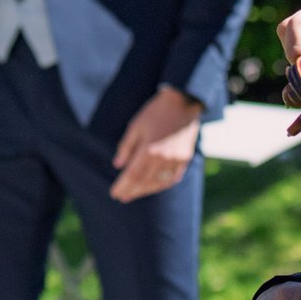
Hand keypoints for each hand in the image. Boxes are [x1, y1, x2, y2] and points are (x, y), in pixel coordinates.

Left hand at [109, 85, 202, 202]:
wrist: (183, 101)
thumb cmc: (155, 112)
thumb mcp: (136, 126)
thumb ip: (126, 147)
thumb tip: (118, 165)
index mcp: (149, 149)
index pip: (133, 175)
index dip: (123, 186)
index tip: (115, 193)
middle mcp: (163, 158)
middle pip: (145, 182)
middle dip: (132, 191)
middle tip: (122, 197)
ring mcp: (176, 160)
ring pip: (159, 183)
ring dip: (146, 190)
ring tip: (135, 193)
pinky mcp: (185, 159)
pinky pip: (172, 178)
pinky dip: (161, 184)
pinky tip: (153, 186)